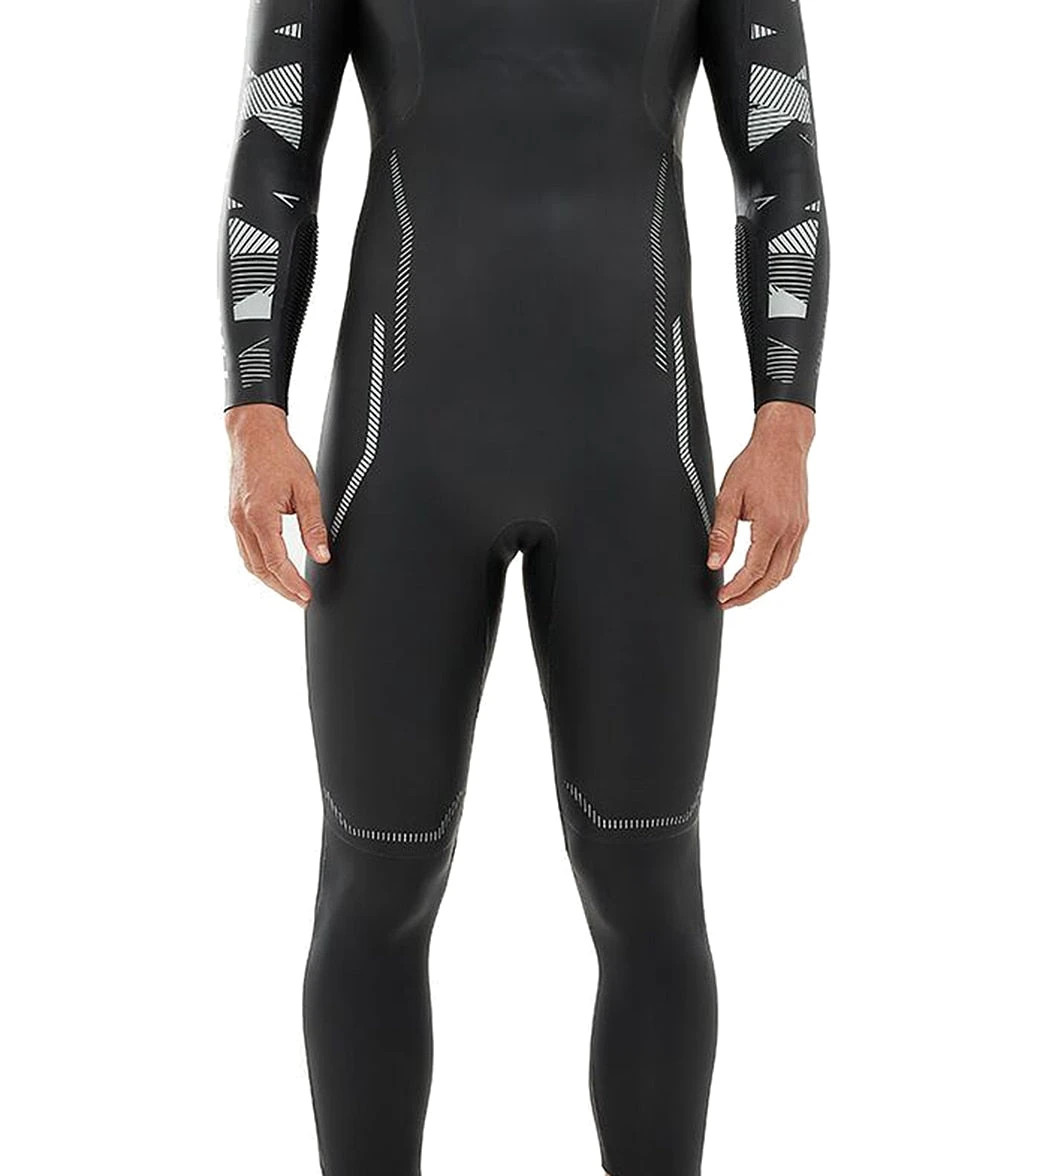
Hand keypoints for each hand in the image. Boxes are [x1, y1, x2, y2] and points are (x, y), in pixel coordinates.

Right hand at [226, 404, 330, 606]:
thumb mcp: (306, 489)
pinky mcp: (235, 516)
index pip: (276, 562)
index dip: (292, 584)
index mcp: (259, 516)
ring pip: (251, 562)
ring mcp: (235, 520)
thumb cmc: (279, 455)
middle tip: (301, 600)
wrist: (254, 434)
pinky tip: (273, 569)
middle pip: (260, 569)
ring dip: (270, 580)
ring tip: (290, 590)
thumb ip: (314, 525)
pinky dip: (260, 564)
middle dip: (282, 589)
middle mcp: (242, 522)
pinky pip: (245, 549)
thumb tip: (321, 555)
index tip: (306, 596)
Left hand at [707, 401, 813, 608]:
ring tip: (742, 592)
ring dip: (763, 587)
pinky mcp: (802, 525)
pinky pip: (792, 558)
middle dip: (749, 595)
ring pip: (785, 572)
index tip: (722, 598)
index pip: (754, 571)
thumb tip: (714, 563)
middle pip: (772, 578)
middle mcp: (790, 531)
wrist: (782, 443)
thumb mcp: (729, 498)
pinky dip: (776, 572)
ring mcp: (799, 529)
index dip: (737, 589)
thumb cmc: (755, 465)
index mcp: (772, 526)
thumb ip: (722, 534)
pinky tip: (761, 573)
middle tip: (729, 602)